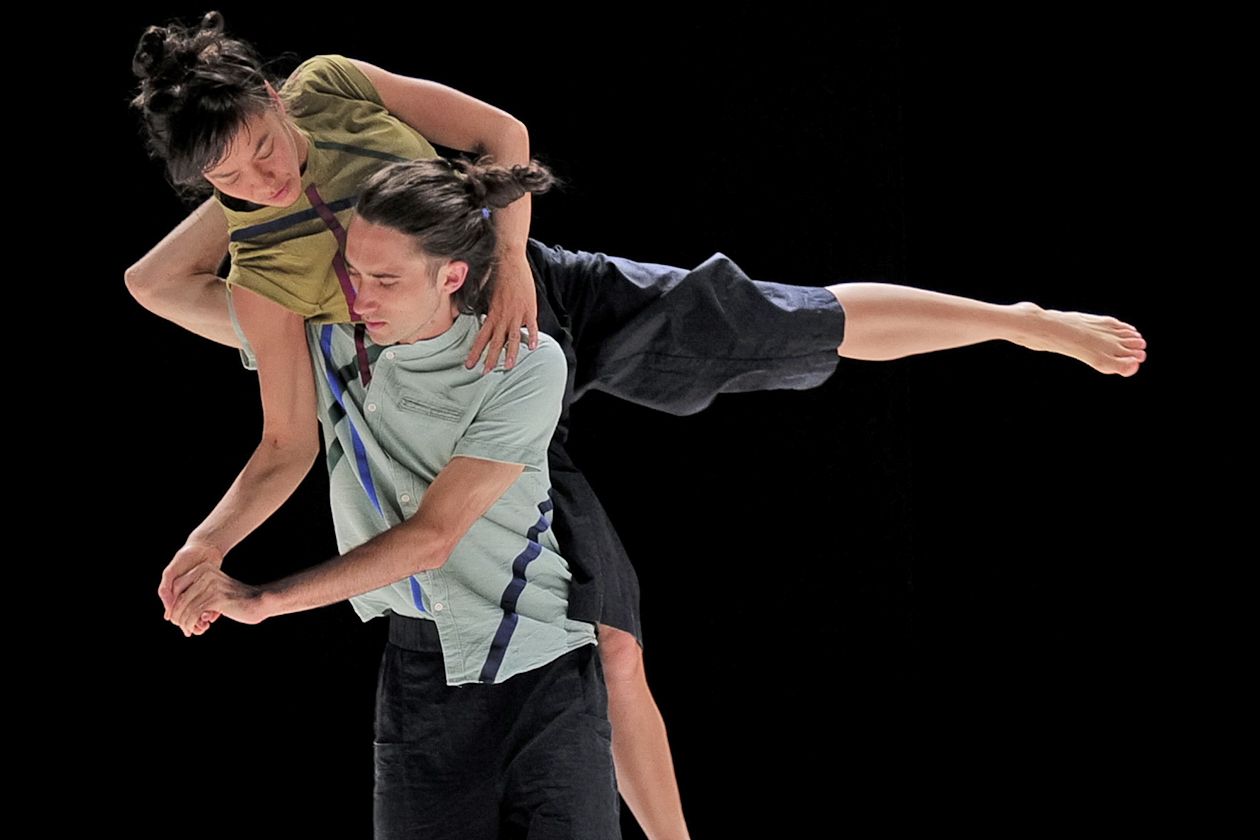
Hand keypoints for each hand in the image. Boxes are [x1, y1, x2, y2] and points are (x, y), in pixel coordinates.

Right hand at [159, 542, 224, 634]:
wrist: (205, 546)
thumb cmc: (186, 557)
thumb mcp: (173, 571)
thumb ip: (166, 588)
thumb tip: (168, 609)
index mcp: (174, 592)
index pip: (176, 612)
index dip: (180, 621)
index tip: (186, 628)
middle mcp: (185, 594)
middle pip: (188, 614)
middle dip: (193, 623)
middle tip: (201, 630)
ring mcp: (198, 593)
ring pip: (199, 612)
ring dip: (202, 620)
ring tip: (208, 625)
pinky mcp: (209, 591)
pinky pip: (210, 605)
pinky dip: (212, 612)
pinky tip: (215, 616)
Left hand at [169, 563, 267, 636]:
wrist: (258, 601)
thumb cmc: (235, 599)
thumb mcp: (214, 590)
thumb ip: (197, 592)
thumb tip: (173, 608)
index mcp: (204, 569)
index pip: (176, 586)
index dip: (173, 604)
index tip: (176, 617)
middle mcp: (205, 574)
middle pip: (179, 598)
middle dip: (177, 616)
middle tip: (182, 627)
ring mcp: (210, 585)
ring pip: (184, 608)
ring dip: (184, 623)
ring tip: (188, 630)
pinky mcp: (215, 598)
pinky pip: (193, 614)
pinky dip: (191, 625)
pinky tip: (195, 630)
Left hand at [466, 250, 537, 373]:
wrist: (509, 262)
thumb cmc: (496, 275)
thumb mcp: (487, 294)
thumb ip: (485, 309)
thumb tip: (480, 318)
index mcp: (491, 314)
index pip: (481, 338)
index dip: (475, 352)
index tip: (469, 364)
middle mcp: (503, 317)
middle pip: (495, 342)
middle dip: (489, 359)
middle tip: (484, 372)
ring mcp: (517, 314)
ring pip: (513, 338)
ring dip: (510, 354)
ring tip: (508, 367)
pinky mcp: (530, 309)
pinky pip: (532, 326)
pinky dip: (533, 337)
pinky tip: (533, 347)